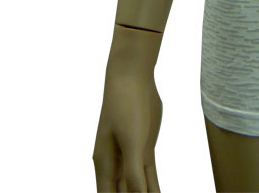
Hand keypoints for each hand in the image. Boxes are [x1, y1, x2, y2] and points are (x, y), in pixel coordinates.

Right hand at [93, 56, 162, 191]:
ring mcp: (129, 158)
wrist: (132, 77)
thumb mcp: (133, 140)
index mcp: (104, 166)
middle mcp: (114, 166)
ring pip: (137, 190)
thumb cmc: (126, 105)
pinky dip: (154, 190)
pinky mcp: (144, 149)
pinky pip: (148, 177)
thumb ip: (133, 172)